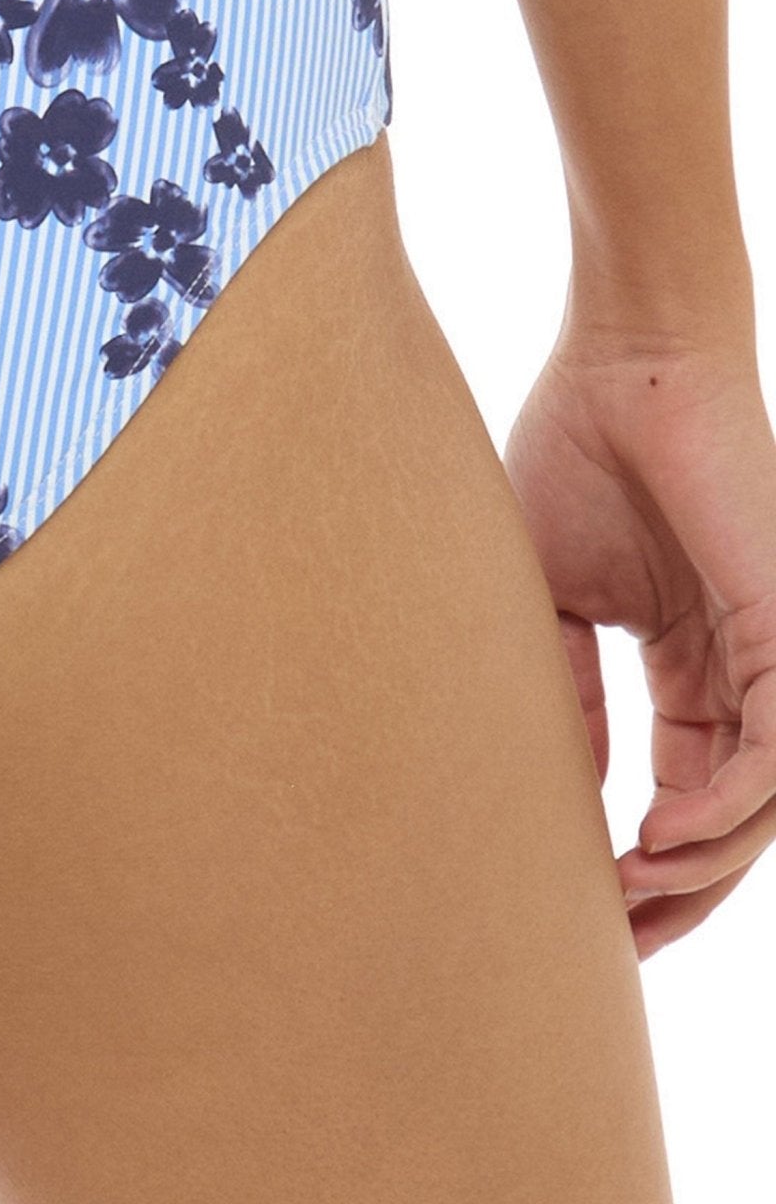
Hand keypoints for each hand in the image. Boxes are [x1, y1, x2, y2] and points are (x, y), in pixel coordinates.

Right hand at [504, 325, 775, 955]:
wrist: (622, 363)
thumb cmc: (574, 452)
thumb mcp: (549, 595)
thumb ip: (561, 689)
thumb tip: (557, 789)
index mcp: (690, 660)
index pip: (683, 787)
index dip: (640, 856)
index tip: (580, 908)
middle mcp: (743, 670)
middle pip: (730, 816)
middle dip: (679, 890)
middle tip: (616, 940)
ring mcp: (772, 653)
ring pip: (764, 799)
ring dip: (703, 862)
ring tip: (632, 894)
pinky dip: (730, 803)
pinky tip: (667, 834)